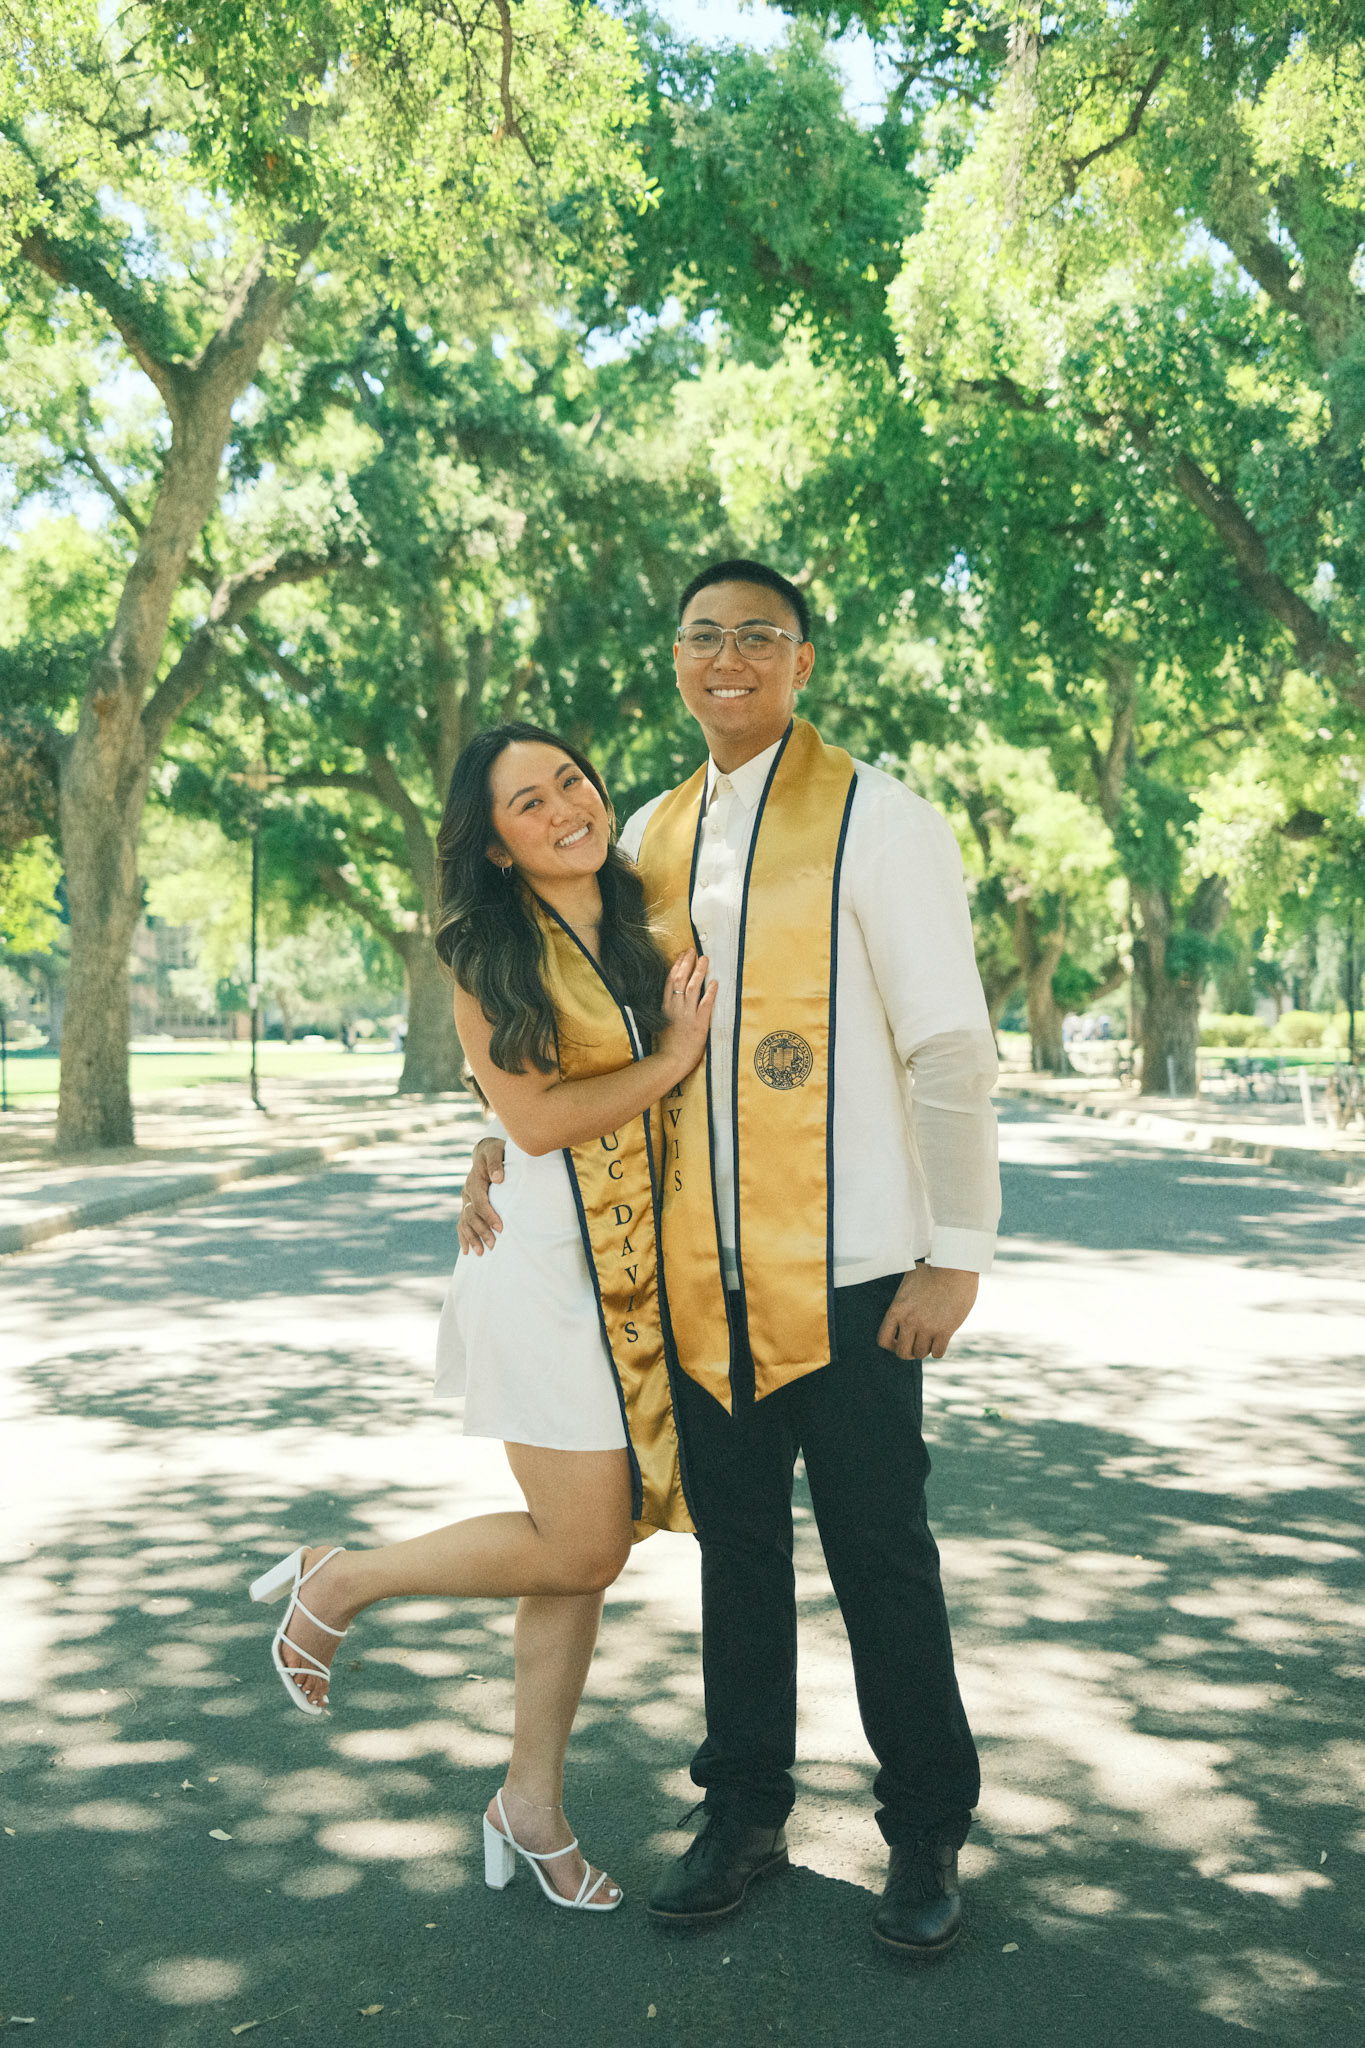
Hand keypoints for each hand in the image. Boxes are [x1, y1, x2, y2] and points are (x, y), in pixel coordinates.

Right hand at [457, 1136, 505, 1255]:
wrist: (487, 1151)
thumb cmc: (496, 1151)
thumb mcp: (496, 1151)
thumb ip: (496, 1163)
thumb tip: (497, 1179)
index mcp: (474, 1180)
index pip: (479, 1202)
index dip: (489, 1215)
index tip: (501, 1228)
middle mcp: (467, 1191)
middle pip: (471, 1215)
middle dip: (481, 1231)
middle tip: (493, 1246)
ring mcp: (465, 1199)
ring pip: (464, 1221)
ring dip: (471, 1238)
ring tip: (480, 1253)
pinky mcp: (467, 1204)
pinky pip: (462, 1223)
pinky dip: (463, 1237)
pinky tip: (466, 1250)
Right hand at [657, 948, 717, 1081]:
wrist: (670, 1062)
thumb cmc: (666, 1046)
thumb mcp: (661, 1024)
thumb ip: (667, 1011)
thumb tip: (671, 1001)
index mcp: (665, 1007)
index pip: (669, 981)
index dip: (676, 965)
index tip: (682, 955)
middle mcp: (675, 1007)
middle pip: (680, 979)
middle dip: (687, 962)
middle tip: (693, 950)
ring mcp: (687, 1015)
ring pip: (692, 987)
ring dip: (699, 971)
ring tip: (705, 959)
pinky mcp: (699, 1024)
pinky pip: (705, 1004)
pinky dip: (710, 992)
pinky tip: (715, 982)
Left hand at [877, 1266, 978, 1360]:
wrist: (956, 1268)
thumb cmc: (933, 1270)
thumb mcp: (909, 1278)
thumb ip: (901, 1293)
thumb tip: (889, 1278)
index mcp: (897, 1309)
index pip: (883, 1340)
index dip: (890, 1344)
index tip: (899, 1340)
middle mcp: (909, 1321)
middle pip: (902, 1353)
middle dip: (908, 1351)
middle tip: (915, 1344)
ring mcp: (927, 1327)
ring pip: (921, 1353)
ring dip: (924, 1349)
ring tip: (929, 1340)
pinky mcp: (945, 1331)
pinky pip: (938, 1353)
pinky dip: (938, 1349)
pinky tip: (941, 1340)